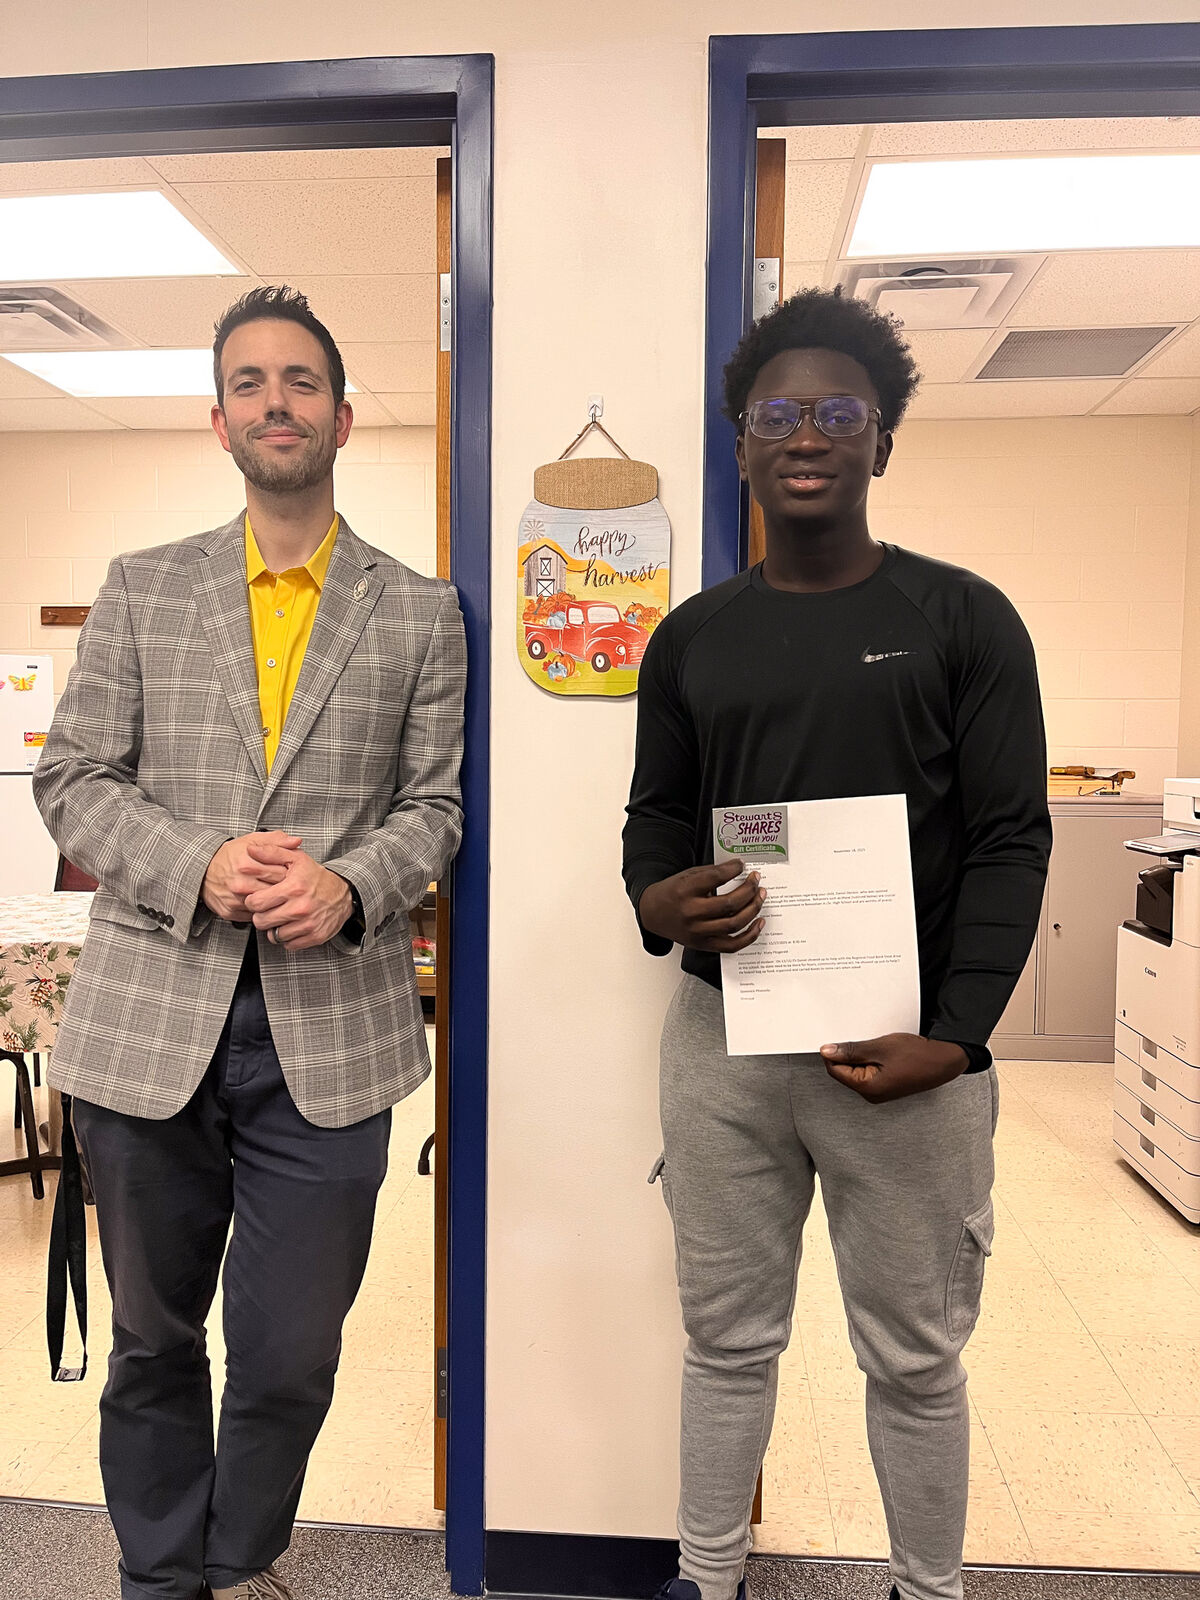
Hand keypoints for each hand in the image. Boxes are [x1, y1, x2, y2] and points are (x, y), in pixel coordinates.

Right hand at [202, 831, 299, 921]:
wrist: (203, 870)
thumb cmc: (230, 855)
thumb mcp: (252, 840)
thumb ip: (276, 840)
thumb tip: (297, 841)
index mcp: (246, 864)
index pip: (281, 873)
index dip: (290, 874)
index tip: (293, 873)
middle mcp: (239, 883)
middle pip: (275, 891)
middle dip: (284, 888)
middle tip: (289, 885)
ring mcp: (234, 900)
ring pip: (266, 906)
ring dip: (273, 902)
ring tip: (277, 894)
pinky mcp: (229, 912)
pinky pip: (253, 916)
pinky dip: (260, 910)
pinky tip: (263, 903)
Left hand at [242, 840, 352, 950]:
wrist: (345, 893)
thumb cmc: (316, 876)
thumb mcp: (296, 859)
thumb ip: (271, 852)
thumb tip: (251, 849)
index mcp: (293, 888)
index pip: (255, 903)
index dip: (253, 901)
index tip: (259, 898)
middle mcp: (300, 908)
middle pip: (261, 922)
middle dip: (261, 915)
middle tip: (269, 908)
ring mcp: (308, 924)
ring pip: (274, 935)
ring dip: (274, 927)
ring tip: (281, 916)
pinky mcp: (315, 936)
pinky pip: (289, 944)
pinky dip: (287, 937)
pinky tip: (291, 925)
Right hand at [639, 861, 765, 952]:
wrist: (652, 913)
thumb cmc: (671, 894)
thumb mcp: (686, 876)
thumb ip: (711, 873)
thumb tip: (738, 869)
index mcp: (685, 891)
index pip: (716, 878)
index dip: (733, 869)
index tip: (742, 865)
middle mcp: (691, 913)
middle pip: (729, 903)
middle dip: (749, 890)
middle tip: (756, 881)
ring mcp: (698, 932)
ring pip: (734, 924)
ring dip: (753, 909)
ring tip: (760, 897)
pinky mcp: (703, 945)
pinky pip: (732, 945)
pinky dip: (750, 935)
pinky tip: (758, 922)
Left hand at [819, 1034, 968, 1102]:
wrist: (944, 1061)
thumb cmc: (918, 1056)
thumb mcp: (880, 1048)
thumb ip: (851, 1050)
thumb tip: (827, 1051)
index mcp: (867, 1088)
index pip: (835, 1070)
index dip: (834, 1052)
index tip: (838, 1038)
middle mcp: (871, 1094)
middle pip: (844, 1071)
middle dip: (849, 1053)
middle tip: (863, 1039)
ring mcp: (879, 1091)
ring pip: (857, 1070)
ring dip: (861, 1055)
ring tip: (876, 1045)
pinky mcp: (886, 1085)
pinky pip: (868, 1071)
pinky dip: (870, 1059)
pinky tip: (881, 1051)